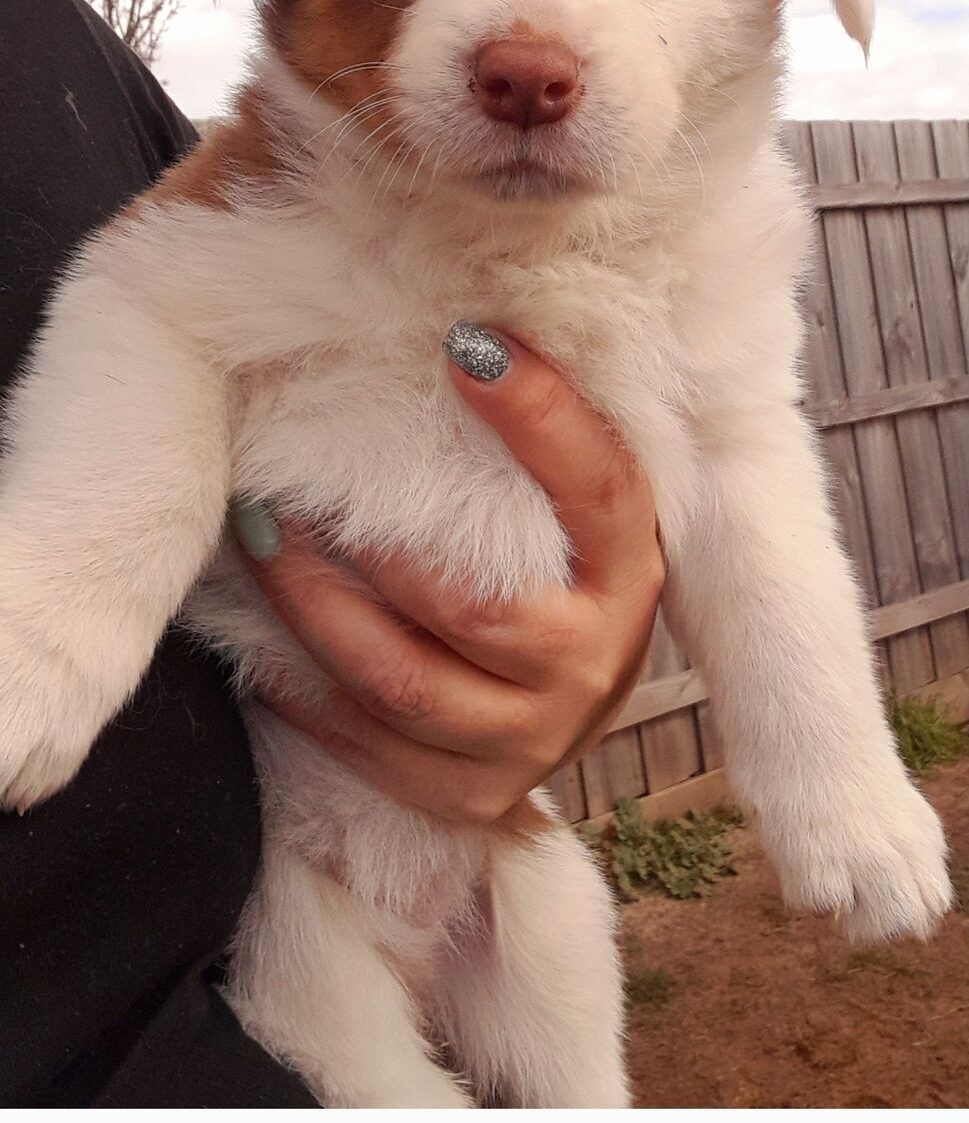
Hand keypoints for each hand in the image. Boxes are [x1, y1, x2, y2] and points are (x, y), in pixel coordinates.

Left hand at [236, 329, 664, 824]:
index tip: (464, 345)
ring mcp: (532, 742)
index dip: (539, 419)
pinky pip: (369, 744)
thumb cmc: (555, 571)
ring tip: (258, 537)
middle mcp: (592, 666)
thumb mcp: (574, 511)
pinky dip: (303, 685)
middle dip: (371, 543)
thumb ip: (542, 442)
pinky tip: (261, 628)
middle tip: (290, 477)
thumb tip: (466, 329)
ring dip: (314, 608)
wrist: (569, 702)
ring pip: (402, 684)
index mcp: (629, 574)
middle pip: (476, 609)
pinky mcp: (469, 794)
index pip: (597, 489)